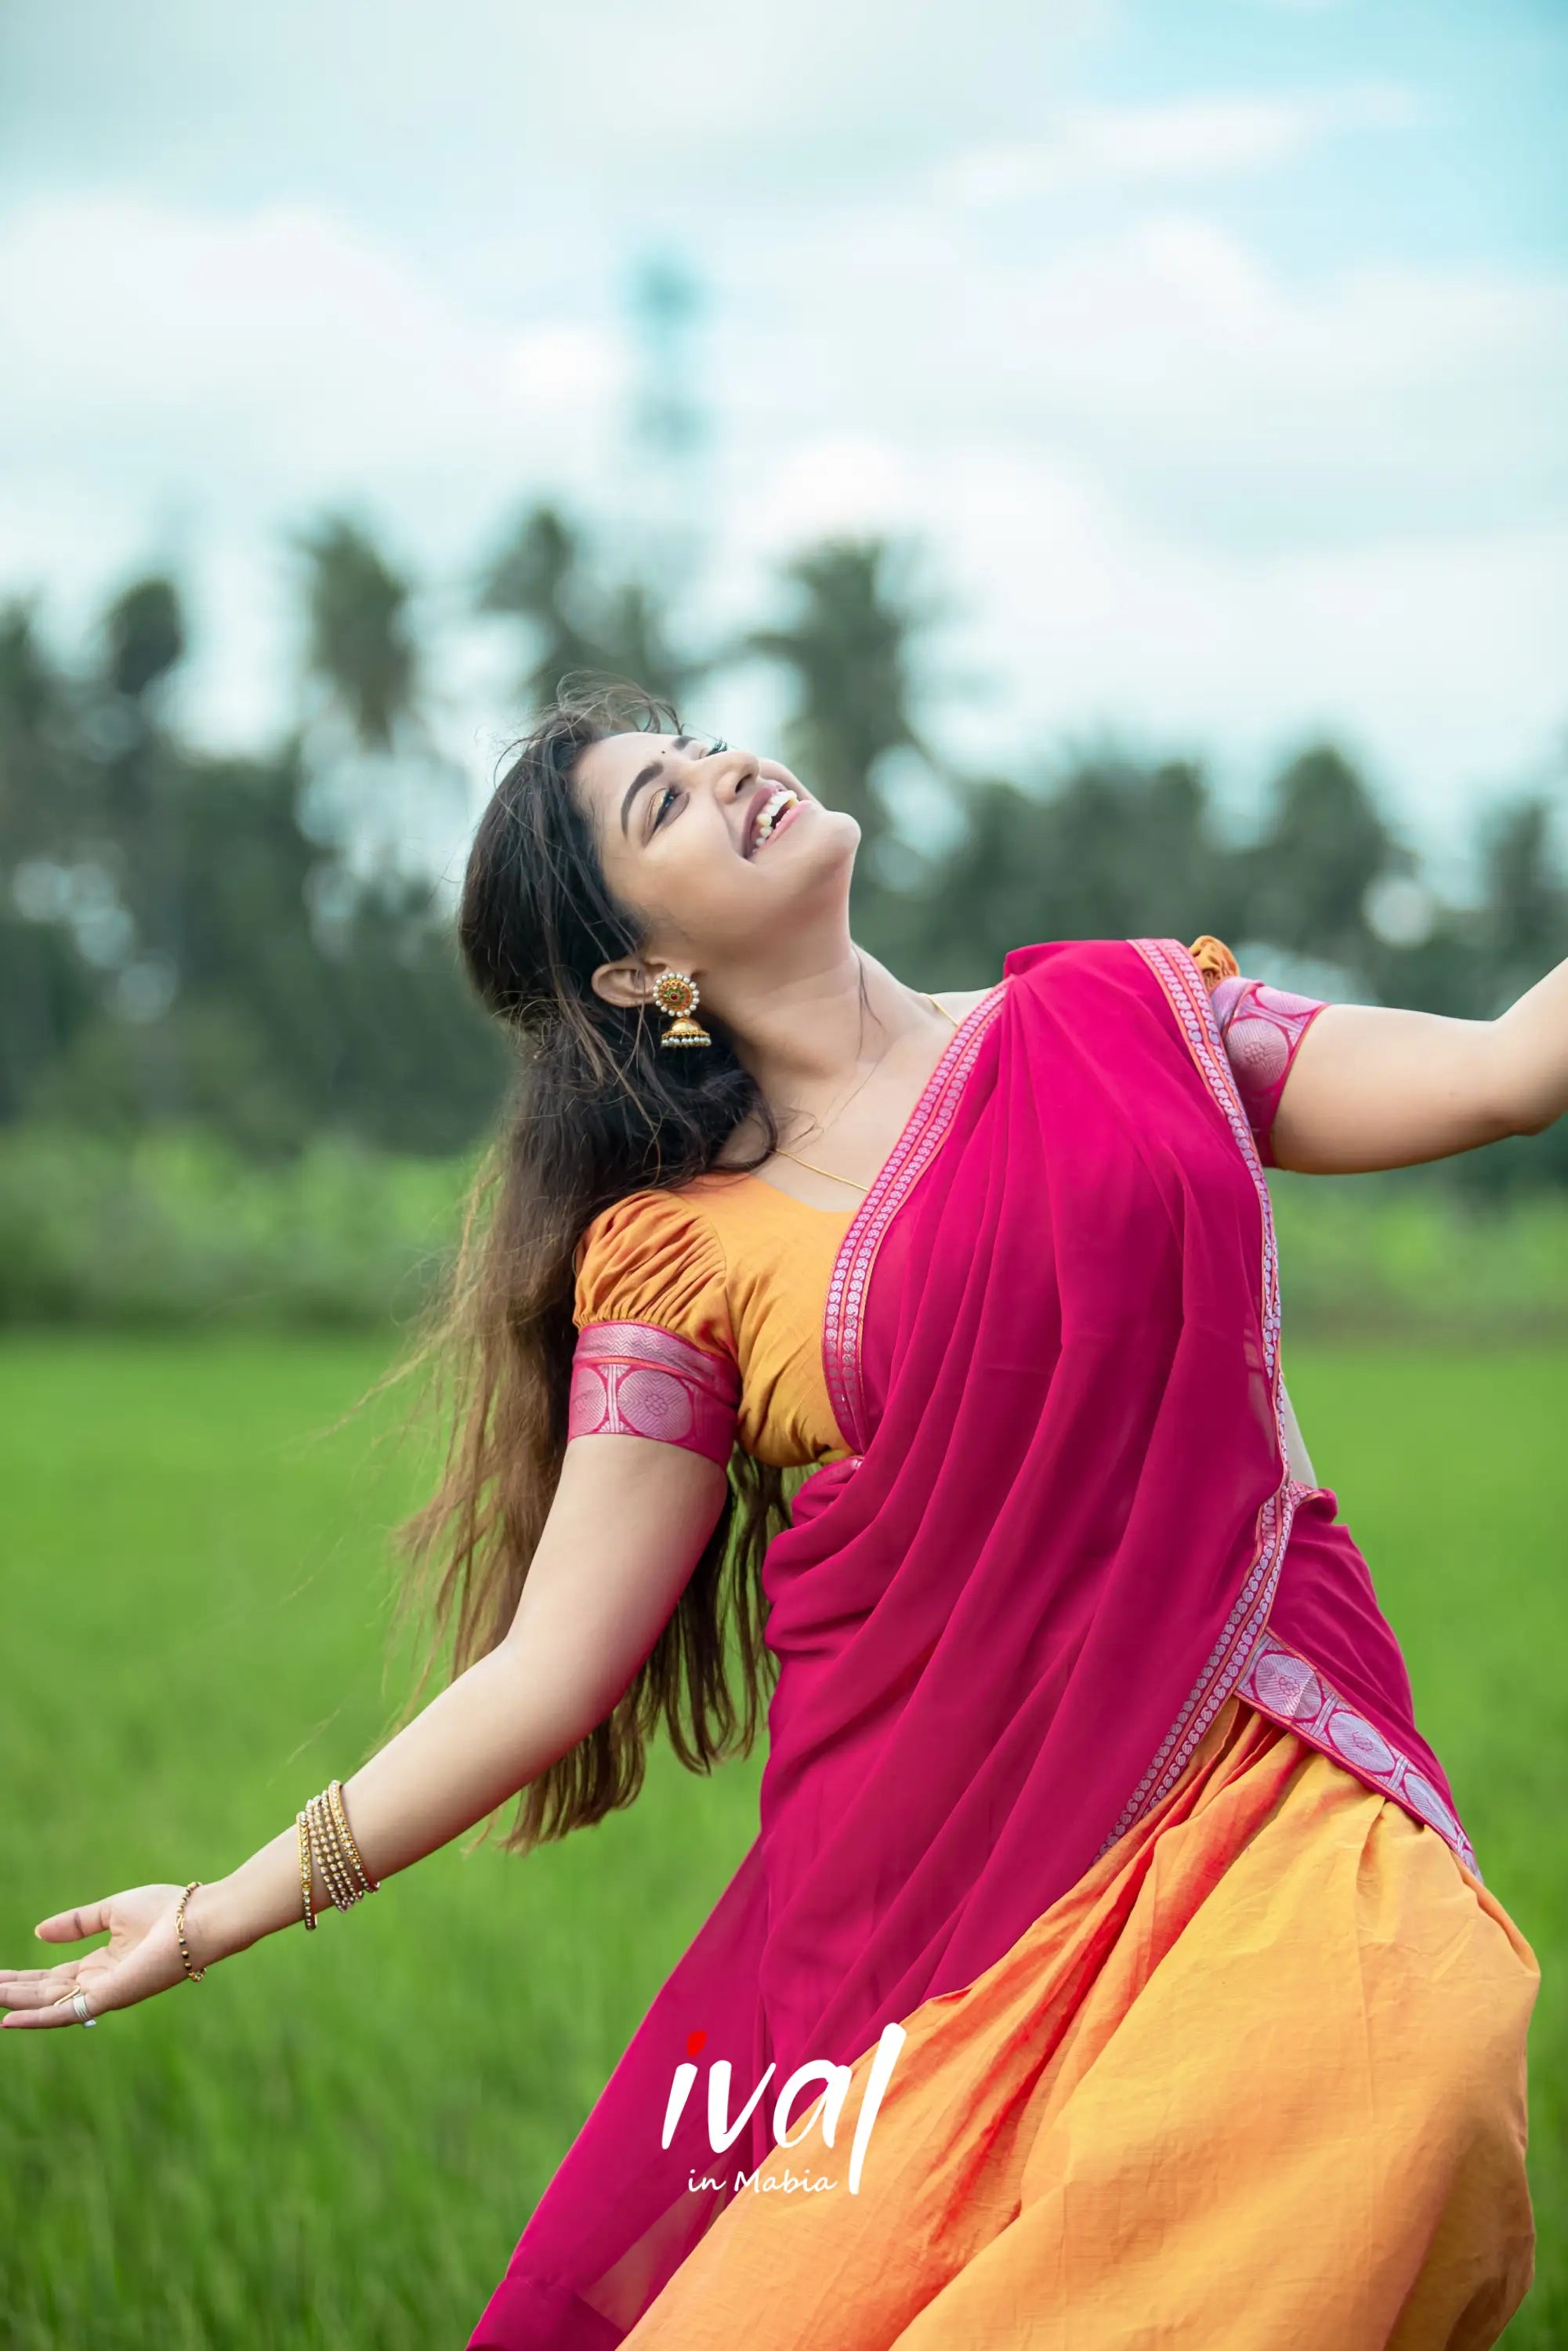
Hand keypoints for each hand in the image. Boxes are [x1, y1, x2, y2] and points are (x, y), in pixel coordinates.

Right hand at [0, 1883, 210, 2029]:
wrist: (199, 1920)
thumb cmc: (168, 1911)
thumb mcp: (113, 1910)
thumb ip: (77, 1922)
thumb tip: (38, 1933)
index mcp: (101, 1965)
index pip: (52, 1979)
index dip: (22, 1979)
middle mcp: (99, 1984)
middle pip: (43, 1995)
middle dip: (11, 1994)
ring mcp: (103, 1994)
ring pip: (46, 2005)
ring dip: (14, 2004)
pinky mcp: (108, 1998)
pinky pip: (64, 2013)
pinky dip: (34, 2019)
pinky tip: (7, 2021)